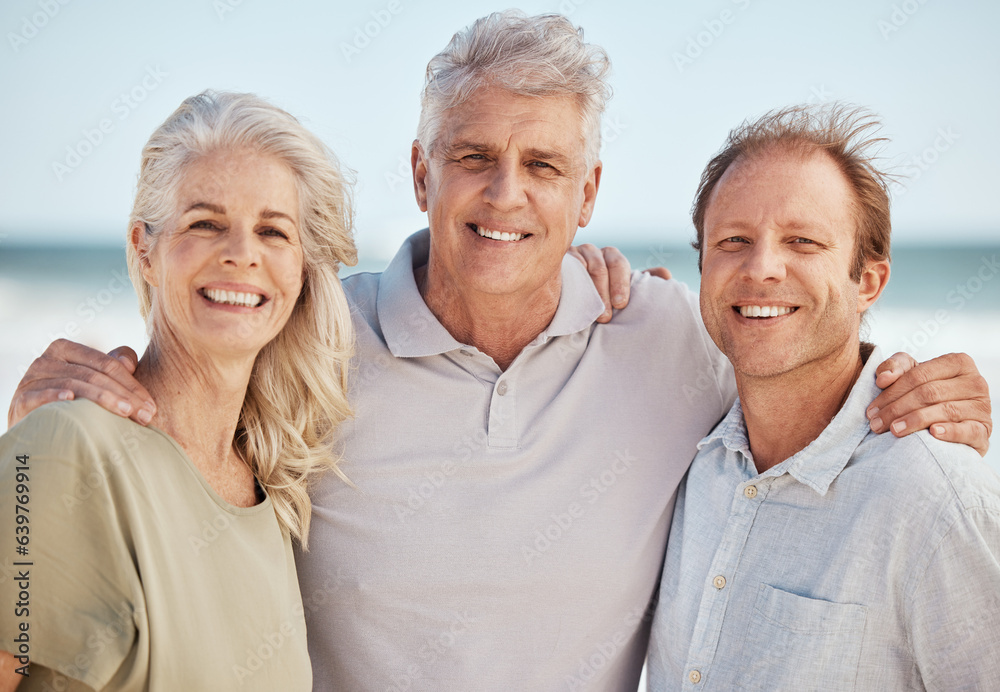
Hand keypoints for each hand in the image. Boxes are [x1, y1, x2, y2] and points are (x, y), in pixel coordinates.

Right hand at [8, 340, 154, 427]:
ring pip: (75, 384)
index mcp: (66, 349)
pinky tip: (72, 401)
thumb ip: (112, 366)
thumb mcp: (93, 380)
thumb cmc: (70, 403)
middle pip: (95, 375)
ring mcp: (31, 378)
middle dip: (125, 395)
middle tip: (146, 415)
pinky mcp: (22, 398)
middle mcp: (47, 359)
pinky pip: (41, 395)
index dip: (133, 384)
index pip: (107, 364)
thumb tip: (128, 362)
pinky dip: (56, 396)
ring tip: (127, 413)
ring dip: (104, 399)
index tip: (152, 406)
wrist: (34, 428)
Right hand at [567, 244, 670, 322]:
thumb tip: (666, 275)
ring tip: (591, 314)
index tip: (622, 305)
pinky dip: (570, 281)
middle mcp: (592, 252)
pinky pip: (565, 268)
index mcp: (611, 256)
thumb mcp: (622, 289)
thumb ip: (643, 282)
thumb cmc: (601, 296)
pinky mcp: (557, 263)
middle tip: (606, 317)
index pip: (619, 264)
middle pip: (600, 267)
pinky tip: (573, 298)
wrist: (570, 301)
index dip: (621, 284)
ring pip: (583, 269)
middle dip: (604, 294)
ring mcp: (573, 255)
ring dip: (589, 293)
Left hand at [867, 351, 991, 455]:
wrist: (950, 425)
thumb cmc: (926, 395)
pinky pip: (968, 430)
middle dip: (897, 409)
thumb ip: (895, 367)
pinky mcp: (984, 430)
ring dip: (914, 421)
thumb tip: (883, 378)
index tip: (871, 409)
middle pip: (929, 393)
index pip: (919, 375)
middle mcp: (975, 382)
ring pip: (945, 410)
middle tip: (876, 424)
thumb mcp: (910, 374)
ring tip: (893, 431)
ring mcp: (982, 407)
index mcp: (958, 363)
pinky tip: (933, 433)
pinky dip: (950, 431)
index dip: (892, 392)